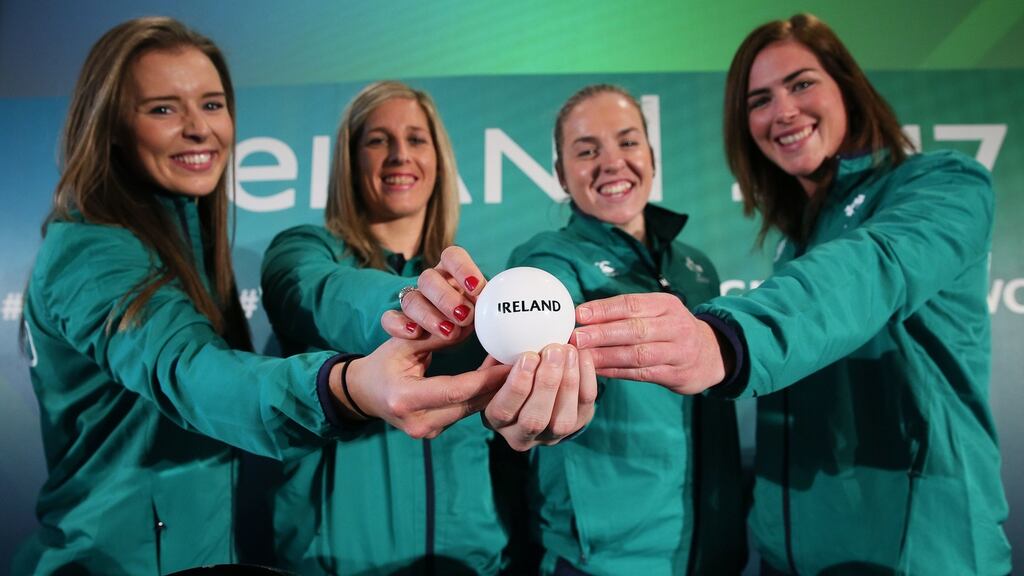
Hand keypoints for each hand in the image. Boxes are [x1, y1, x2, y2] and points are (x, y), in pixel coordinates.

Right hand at [331, 332, 510, 437]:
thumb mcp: (402, 344)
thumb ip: (434, 334)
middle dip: (500, 386)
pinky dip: (482, 396)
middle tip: (528, 367)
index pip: (456, 389)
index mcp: (405, 399)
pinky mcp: (435, 432)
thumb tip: (470, 320)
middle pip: (470, 404)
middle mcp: (418, 422)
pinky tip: (501, 381)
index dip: (488, 377)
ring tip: (520, 372)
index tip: (513, 362)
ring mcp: (427, 431)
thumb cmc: (382, 364)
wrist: (363, 394)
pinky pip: (465, 412)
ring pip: (472, 410)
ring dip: (495, 392)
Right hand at [382, 246, 485, 341]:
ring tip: (449, 333)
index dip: (462, 268)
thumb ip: (489, 303)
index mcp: (452, 273)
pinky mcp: (398, 320)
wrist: (452, 338)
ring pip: (410, 299)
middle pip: (428, 278)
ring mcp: (413, 300)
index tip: (476, 288)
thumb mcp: (484, 309)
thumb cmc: (473, 318)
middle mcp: (431, 283)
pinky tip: (414, 333)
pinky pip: (389, 318)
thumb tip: (504, 303)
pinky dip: (400, 325)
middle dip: (446, 298)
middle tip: (465, 315)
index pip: (451, 255)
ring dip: (429, 316)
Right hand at [483, 344, 596, 451]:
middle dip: (546, 383)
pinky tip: (582, 355)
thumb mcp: (498, 367)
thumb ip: (500, 360)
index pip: (503, 411)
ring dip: (568, 382)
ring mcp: (551, 436)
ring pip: (562, 420)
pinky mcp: (577, 426)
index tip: (528, 357)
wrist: (537, 388)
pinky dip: (587, 378)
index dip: (517, 385)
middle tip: (553, 351)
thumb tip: (506, 340)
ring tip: (568, 351)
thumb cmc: (512, 373)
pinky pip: (585, 406)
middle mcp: (521, 435)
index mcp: (496, 420)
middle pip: (534, 420)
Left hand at [572, 293, 727, 394]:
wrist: (713, 354)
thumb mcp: (658, 313)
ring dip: (607, 355)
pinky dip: (618, 372)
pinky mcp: (677, 375)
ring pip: (638, 354)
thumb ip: (626, 313)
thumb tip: (583, 315)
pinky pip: (642, 374)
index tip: (579, 314)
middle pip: (634, 329)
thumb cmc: (671, 330)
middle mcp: (675, 326)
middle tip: (577, 337)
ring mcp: (678, 352)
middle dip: (602, 333)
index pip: (631, 304)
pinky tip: (598, 371)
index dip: (604, 309)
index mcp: (666, 305)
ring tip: (582, 357)